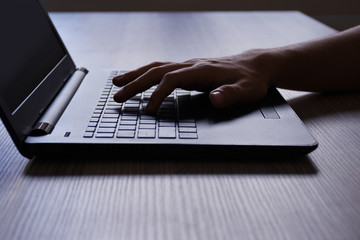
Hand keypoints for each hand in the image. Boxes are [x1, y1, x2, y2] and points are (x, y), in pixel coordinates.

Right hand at [113, 49, 274, 112]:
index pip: (172, 80)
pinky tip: (139, 79)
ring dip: (136, 75)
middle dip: (136, 83)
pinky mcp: (188, 70)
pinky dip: (146, 74)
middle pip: (157, 71)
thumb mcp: (246, 91)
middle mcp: (191, 65)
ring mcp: (188, 66)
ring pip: (156, 67)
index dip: (158, 94)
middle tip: (118, 96)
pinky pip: (162, 70)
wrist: (254, 66)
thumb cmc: (250, 80)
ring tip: (118, 83)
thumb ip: (230, 95)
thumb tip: (214, 99)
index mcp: (202, 70)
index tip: (148, 110)